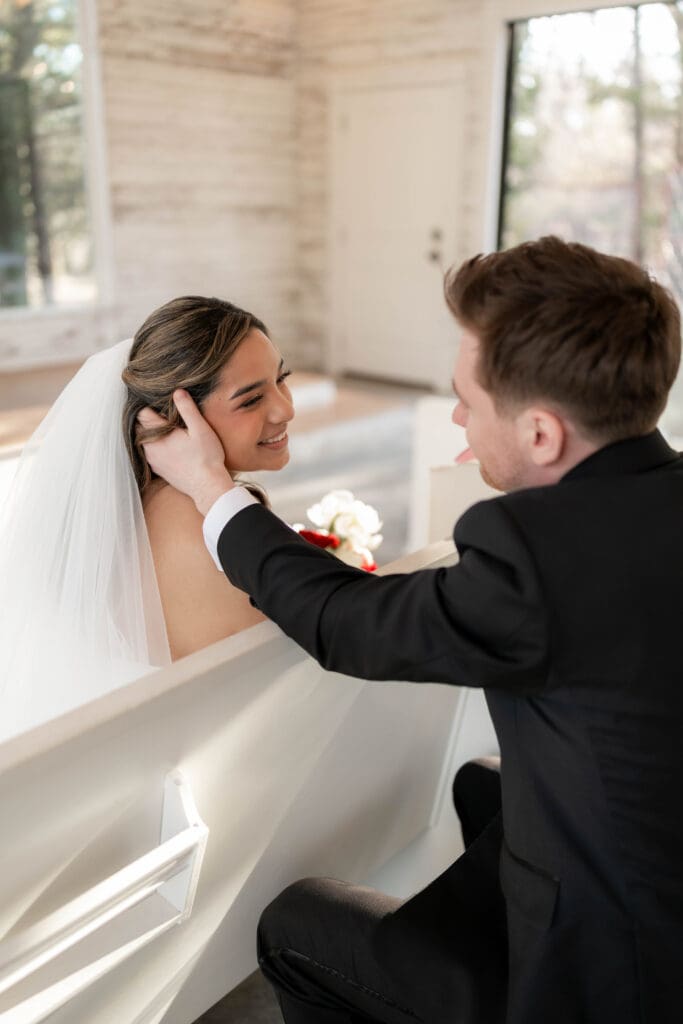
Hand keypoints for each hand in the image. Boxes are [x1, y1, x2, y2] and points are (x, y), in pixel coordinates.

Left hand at [137, 390, 233, 514]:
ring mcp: (152, 460)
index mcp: (158, 434)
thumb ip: (187, 409)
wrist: (207, 486)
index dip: (150, 406)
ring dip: (151, 434)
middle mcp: (150, 447)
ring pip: (143, 441)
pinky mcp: (157, 470)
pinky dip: (155, 447)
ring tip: (167, 430)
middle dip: (149, 420)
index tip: (161, 405)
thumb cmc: (206, 457)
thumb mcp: (200, 429)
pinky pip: (149, 453)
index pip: (142, 413)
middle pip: (140, 427)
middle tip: (165, 416)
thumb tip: (177, 392)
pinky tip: (169, 446)